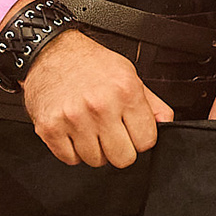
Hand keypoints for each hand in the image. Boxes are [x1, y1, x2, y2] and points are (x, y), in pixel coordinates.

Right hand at [22, 30, 173, 168]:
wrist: (52, 53)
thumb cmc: (91, 64)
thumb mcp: (129, 74)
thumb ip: (152, 102)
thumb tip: (165, 123)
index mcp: (125, 91)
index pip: (146, 140)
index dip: (142, 139)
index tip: (134, 132)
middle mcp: (100, 106)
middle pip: (123, 158)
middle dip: (121, 149)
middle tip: (113, 132)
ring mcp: (74, 119)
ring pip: (96, 161)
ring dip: (96, 150)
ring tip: (91, 128)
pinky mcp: (50, 128)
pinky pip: (70, 159)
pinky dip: (73, 151)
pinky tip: (75, 132)